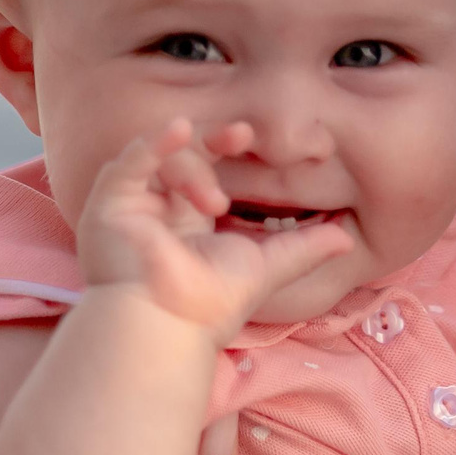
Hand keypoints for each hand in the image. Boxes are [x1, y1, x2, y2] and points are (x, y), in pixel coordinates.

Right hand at [77, 117, 352, 339]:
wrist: (172, 325)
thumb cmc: (213, 303)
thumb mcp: (268, 267)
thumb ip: (304, 248)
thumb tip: (347, 238)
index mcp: (191, 220)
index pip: (210, 169)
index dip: (229, 147)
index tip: (253, 138)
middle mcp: (159, 209)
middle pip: (186, 155)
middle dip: (216, 142)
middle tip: (242, 136)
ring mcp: (132, 207)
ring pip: (162, 158)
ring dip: (193, 167)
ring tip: (213, 202)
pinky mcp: (108, 206)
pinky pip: (127, 162)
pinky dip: (151, 143)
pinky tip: (178, 128)